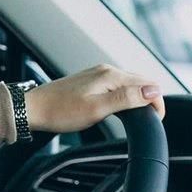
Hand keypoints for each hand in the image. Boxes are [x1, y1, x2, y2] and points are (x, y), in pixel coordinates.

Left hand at [23, 63, 165, 135]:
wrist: (33, 109)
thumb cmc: (60, 112)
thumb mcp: (97, 109)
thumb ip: (126, 99)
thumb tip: (153, 91)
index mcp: (111, 75)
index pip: (147, 83)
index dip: (157, 101)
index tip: (158, 119)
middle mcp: (107, 71)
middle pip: (140, 81)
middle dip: (151, 99)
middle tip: (153, 120)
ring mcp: (98, 75)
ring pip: (129, 83)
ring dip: (139, 97)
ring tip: (141, 116)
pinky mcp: (90, 82)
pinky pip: (116, 86)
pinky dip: (126, 96)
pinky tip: (122, 107)